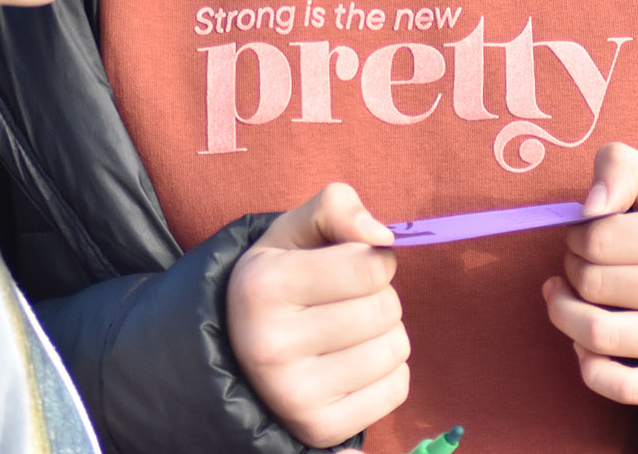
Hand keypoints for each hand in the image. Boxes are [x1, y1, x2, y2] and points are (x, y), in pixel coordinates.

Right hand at [228, 183, 409, 446]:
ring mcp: (293, 395)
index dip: (374, 259)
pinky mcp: (318, 429)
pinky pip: (397, 389)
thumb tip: (383, 237)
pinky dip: (387, 373)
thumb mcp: (294, 230)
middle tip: (347, 301)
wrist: (241, 351)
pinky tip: (353, 364)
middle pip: (385, 308)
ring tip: (350, 332)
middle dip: (379, 296)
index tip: (351, 265)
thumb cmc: (281, 278)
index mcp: (263, 287)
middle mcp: (270, 345)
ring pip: (395, 349)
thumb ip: (336, 207)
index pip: (370, 266)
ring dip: (386, 334)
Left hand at [542, 143, 637, 405]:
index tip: (584, 233)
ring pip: (599, 337)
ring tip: (569, 297)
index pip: (599, 238)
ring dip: (565, 314)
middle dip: (571, 270)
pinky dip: (589, 366)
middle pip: (594, 286)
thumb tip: (590, 208)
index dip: (575, 235)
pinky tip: (586, 343)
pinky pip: (622, 388)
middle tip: (580, 263)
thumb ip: (619, 167)